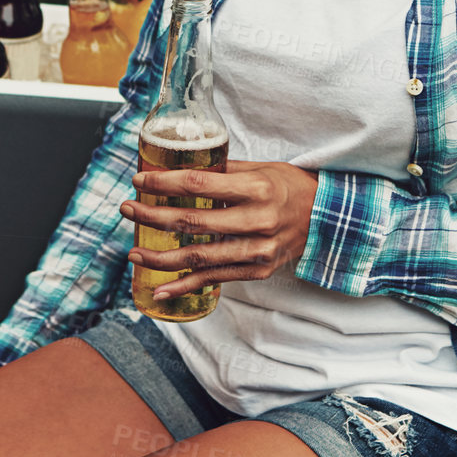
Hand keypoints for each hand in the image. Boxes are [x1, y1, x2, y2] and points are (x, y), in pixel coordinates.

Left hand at [120, 160, 318, 301]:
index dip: (164, 183)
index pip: (198, 184)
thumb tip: (183, 167)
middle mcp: (257, 220)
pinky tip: (161, 289)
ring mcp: (257, 250)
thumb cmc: (291, 187)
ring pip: (199, 256)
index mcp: (256, 188)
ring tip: (135, 251)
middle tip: (127, 211)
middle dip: (153, 216)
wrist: (329, 219)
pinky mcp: (257, 270)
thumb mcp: (262, 169)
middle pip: (192, 221)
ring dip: (161, 256)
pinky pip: (215, 279)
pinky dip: (185, 286)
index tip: (139, 181)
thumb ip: (224, 170)